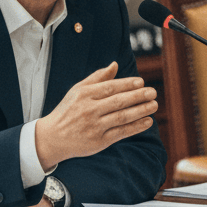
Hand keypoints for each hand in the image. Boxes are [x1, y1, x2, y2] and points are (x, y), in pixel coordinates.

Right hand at [34, 62, 156, 168]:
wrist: (52, 138)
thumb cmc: (68, 110)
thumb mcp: (78, 90)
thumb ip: (97, 78)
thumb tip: (115, 65)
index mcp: (84, 95)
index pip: (110, 88)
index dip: (127, 84)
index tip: (141, 82)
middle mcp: (89, 110)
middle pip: (118, 102)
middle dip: (138, 96)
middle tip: (153, 92)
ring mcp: (94, 127)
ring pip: (122, 117)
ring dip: (140, 111)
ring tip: (154, 105)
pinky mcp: (98, 142)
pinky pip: (121, 132)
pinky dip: (135, 127)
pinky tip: (147, 121)